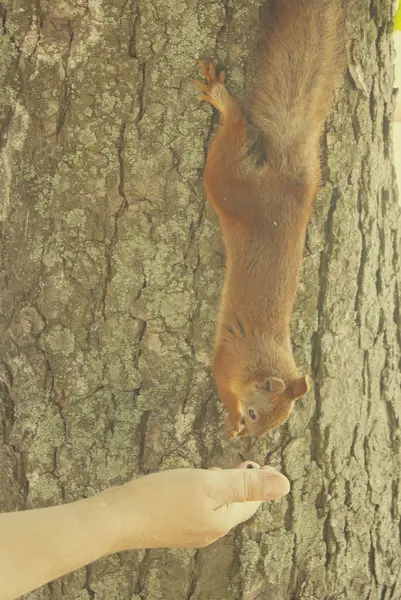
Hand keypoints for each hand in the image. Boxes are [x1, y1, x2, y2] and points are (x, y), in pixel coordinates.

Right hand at [100, 462, 289, 549]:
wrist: (117, 518)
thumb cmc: (162, 498)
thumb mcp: (209, 484)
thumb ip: (246, 484)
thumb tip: (285, 485)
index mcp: (222, 521)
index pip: (251, 502)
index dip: (259, 481)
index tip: (259, 462)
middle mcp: (209, 531)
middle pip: (235, 506)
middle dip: (243, 484)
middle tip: (246, 464)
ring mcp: (190, 531)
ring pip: (216, 507)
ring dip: (224, 488)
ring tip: (223, 469)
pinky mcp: (173, 526)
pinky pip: (199, 509)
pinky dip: (205, 494)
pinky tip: (195, 483)